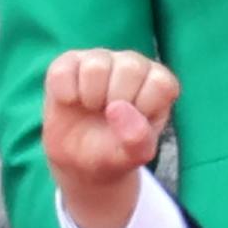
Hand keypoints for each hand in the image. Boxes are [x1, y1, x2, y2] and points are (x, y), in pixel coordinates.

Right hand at [42, 49, 179, 227]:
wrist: (81, 165)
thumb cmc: (114, 158)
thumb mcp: (131, 159)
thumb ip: (137, 140)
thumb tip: (121, 111)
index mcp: (157, 88)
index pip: (162, 81)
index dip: (145, 106)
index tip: (132, 126)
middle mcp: (133, 69)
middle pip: (131, 66)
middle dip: (117, 100)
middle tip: (108, 120)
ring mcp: (102, 62)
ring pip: (97, 61)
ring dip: (90, 95)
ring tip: (89, 112)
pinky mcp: (71, 63)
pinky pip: (66, 65)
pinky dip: (65, 89)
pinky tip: (69, 103)